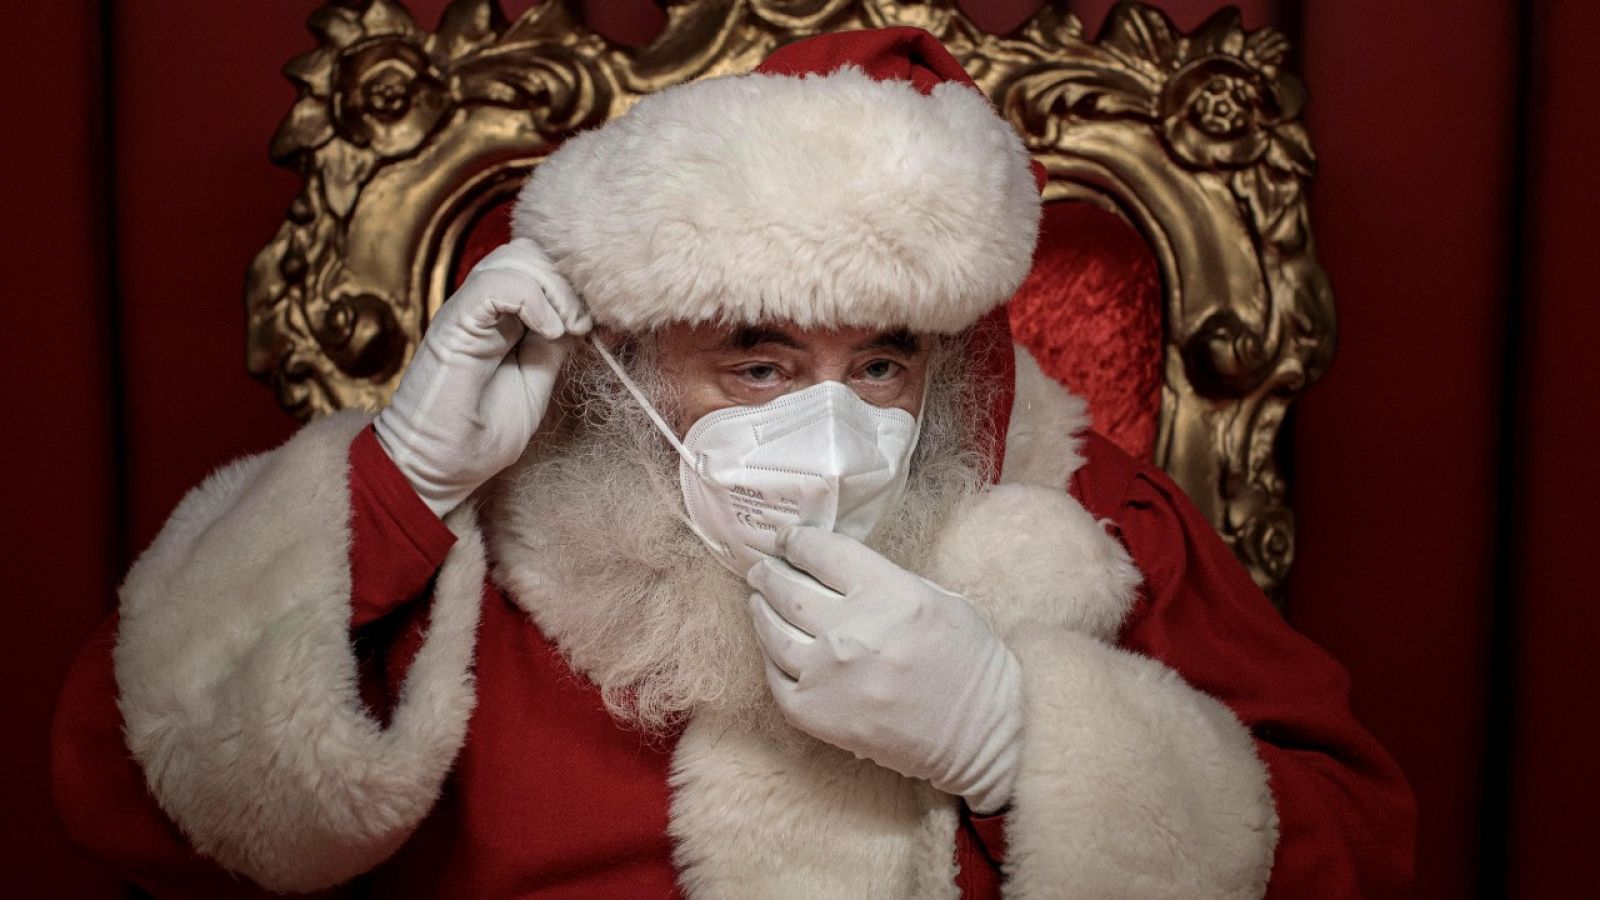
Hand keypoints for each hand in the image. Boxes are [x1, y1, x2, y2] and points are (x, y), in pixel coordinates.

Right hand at [374, 238, 588, 516]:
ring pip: (516, 258)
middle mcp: (484, 307)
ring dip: (555, 290)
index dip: (575, 284)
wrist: (442, 468)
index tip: (599, 322)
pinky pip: (496, 284)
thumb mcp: (537, 379)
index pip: (542, 266)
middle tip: (584, 326)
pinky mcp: (454, 324)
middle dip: (569, 282)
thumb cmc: (484, 432)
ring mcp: (468, 312)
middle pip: (532, 252)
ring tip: (567, 330)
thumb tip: (589, 316)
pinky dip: (533, 299)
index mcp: (503, 317)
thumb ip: (556, 344)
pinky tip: (549, 331)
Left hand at [747, 526, 1022, 813]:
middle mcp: (851, 630)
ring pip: (771, 631)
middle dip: (770, 572)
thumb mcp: (940, 598)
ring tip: (758, 601)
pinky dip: (769, 656)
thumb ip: (886, 579)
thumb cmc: (969, 662)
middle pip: (787, 588)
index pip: (820, 551)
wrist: (979, 734)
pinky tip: (772, 645)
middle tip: (763, 568)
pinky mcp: (815, 713)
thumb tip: (836, 566)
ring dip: (760, 610)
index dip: (796, 541)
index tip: (788, 539)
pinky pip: (775, 676)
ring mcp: (828, 674)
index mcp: (888, 593)